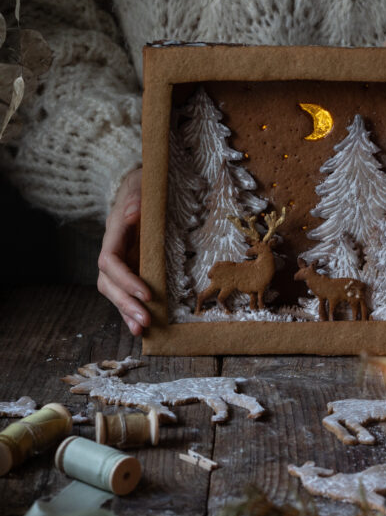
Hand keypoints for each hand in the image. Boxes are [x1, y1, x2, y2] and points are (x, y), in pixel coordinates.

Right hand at [97, 168, 150, 335]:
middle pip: (108, 283)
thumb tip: (132, 213)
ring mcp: (120, 262)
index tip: (147, 293)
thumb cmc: (142, 186)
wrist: (139, 188)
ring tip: (141, 330)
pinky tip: (141, 328)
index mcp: (113, 233)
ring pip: (114, 292)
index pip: (110, 261)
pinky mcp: (130, 270)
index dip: (125, 279)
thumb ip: (135, 198)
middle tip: (145, 320)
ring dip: (126, 312)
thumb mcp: (140, 185)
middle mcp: (112, 250)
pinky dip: (131, 310)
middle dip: (125, 303)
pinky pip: (125, 293)